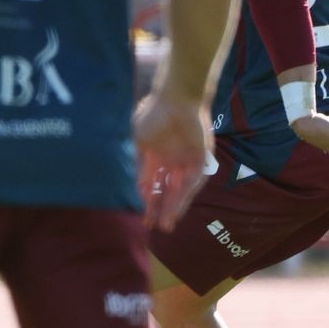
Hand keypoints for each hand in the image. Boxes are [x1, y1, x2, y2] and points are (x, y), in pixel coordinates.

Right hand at [134, 88, 212, 232]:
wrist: (178, 99)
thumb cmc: (153, 116)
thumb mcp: (136, 142)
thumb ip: (133, 165)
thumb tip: (127, 188)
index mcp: (153, 155)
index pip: (149, 183)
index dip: (143, 200)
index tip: (137, 217)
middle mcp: (170, 161)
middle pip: (164, 190)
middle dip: (158, 209)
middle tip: (152, 228)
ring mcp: (185, 161)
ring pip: (178, 190)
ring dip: (172, 208)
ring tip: (166, 226)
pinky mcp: (201, 160)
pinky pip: (193, 183)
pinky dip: (185, 197)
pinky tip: (178, 210)